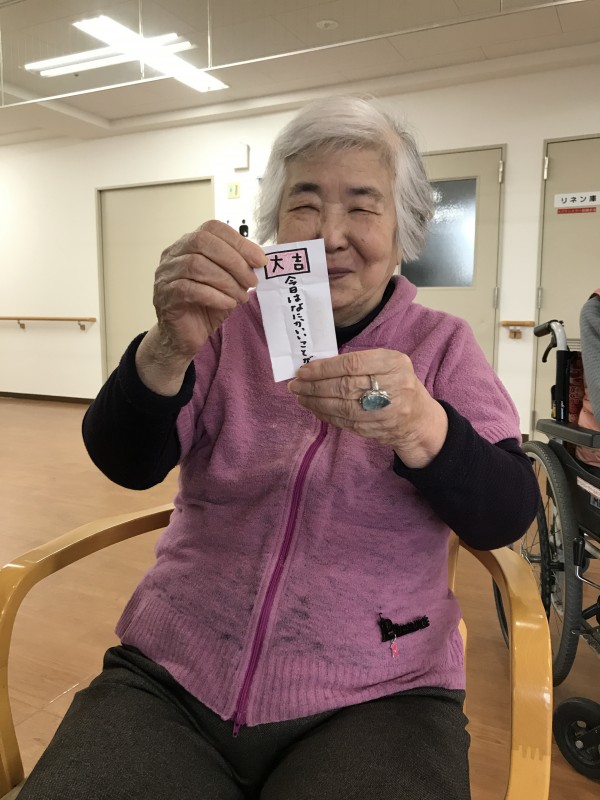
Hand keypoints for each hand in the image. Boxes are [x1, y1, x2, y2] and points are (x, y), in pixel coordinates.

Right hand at [152, 220, 264, 359]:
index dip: (239, 241)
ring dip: (225, 281)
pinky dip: (214, 296)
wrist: (186, 336)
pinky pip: (189, 289)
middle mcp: (173, 254)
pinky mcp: (165, 296)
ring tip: (241, 296)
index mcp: (188, 244)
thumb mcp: (228, 283)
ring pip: (195, 264)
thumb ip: (239, 268)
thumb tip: (259, 259)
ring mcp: (165, 274)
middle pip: (202, 241)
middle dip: (233, 260)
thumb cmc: (207, 306)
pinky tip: (228, 304)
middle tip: (252, 281)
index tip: (260, 260)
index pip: (212, 228)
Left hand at [288, 349, 447, 467]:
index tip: (304, 370)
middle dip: (315, 386)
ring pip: (343, 407)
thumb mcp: (387, 363)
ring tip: (299, 396)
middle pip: (345, 386)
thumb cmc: (396, 383)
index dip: (324, 368)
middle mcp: (393, 386)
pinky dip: (325, 414)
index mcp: (394, 363)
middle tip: (295, 384)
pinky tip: (313, 407)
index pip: (353, 364)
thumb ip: (358, 362)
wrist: (418, 418)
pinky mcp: (377, 429)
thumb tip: (318, 366)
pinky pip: (345, 421)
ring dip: (316, 402)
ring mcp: (386, 411)